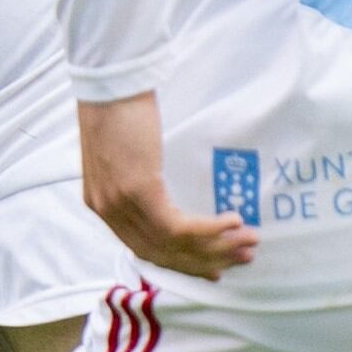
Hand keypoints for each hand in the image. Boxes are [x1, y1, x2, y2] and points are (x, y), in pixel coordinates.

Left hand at [75, 91, 259, 284]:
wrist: (110, 83)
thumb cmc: (119, 108)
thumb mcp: (125, 153)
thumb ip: (138, 178)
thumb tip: (168, 189)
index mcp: (102, 204)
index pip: (143, 249)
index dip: (181, 262)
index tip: (212, 268)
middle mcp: (108, 211)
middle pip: (161, 254)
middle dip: (205, 261)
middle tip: (241, 259)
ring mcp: (121, 204)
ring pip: (173, 244)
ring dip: (216, 247)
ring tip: (249, 241)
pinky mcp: (139, 192)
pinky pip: (179, 227)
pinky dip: (210, 230)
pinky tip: (234, 222)